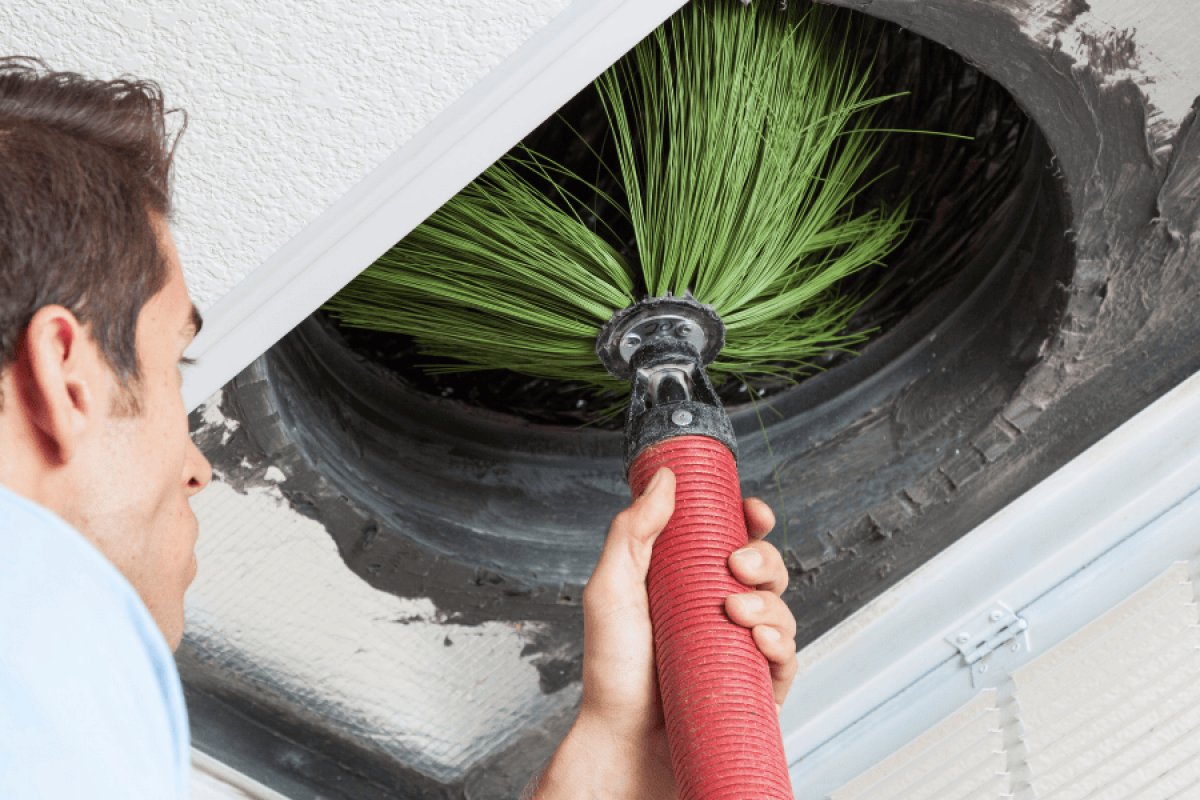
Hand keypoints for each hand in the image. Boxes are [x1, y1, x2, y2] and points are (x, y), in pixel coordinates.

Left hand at [530, 467, 796, 798]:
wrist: (622, 741)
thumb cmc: (611, 670)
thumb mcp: (611, 588)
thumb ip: (633, 531)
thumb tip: (665, 478)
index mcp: (687, 580)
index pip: (731, 538)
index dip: (750, 520)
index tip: (753, 511)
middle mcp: (717, 610)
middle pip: (764, 567)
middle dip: (763, 557)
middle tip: (736, 565)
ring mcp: (738, 648)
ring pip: (781, 608)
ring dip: (770, 600)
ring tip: (736, 611)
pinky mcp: (755, 686)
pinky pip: (787, 657)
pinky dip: (781, 642)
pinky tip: (759, 639)